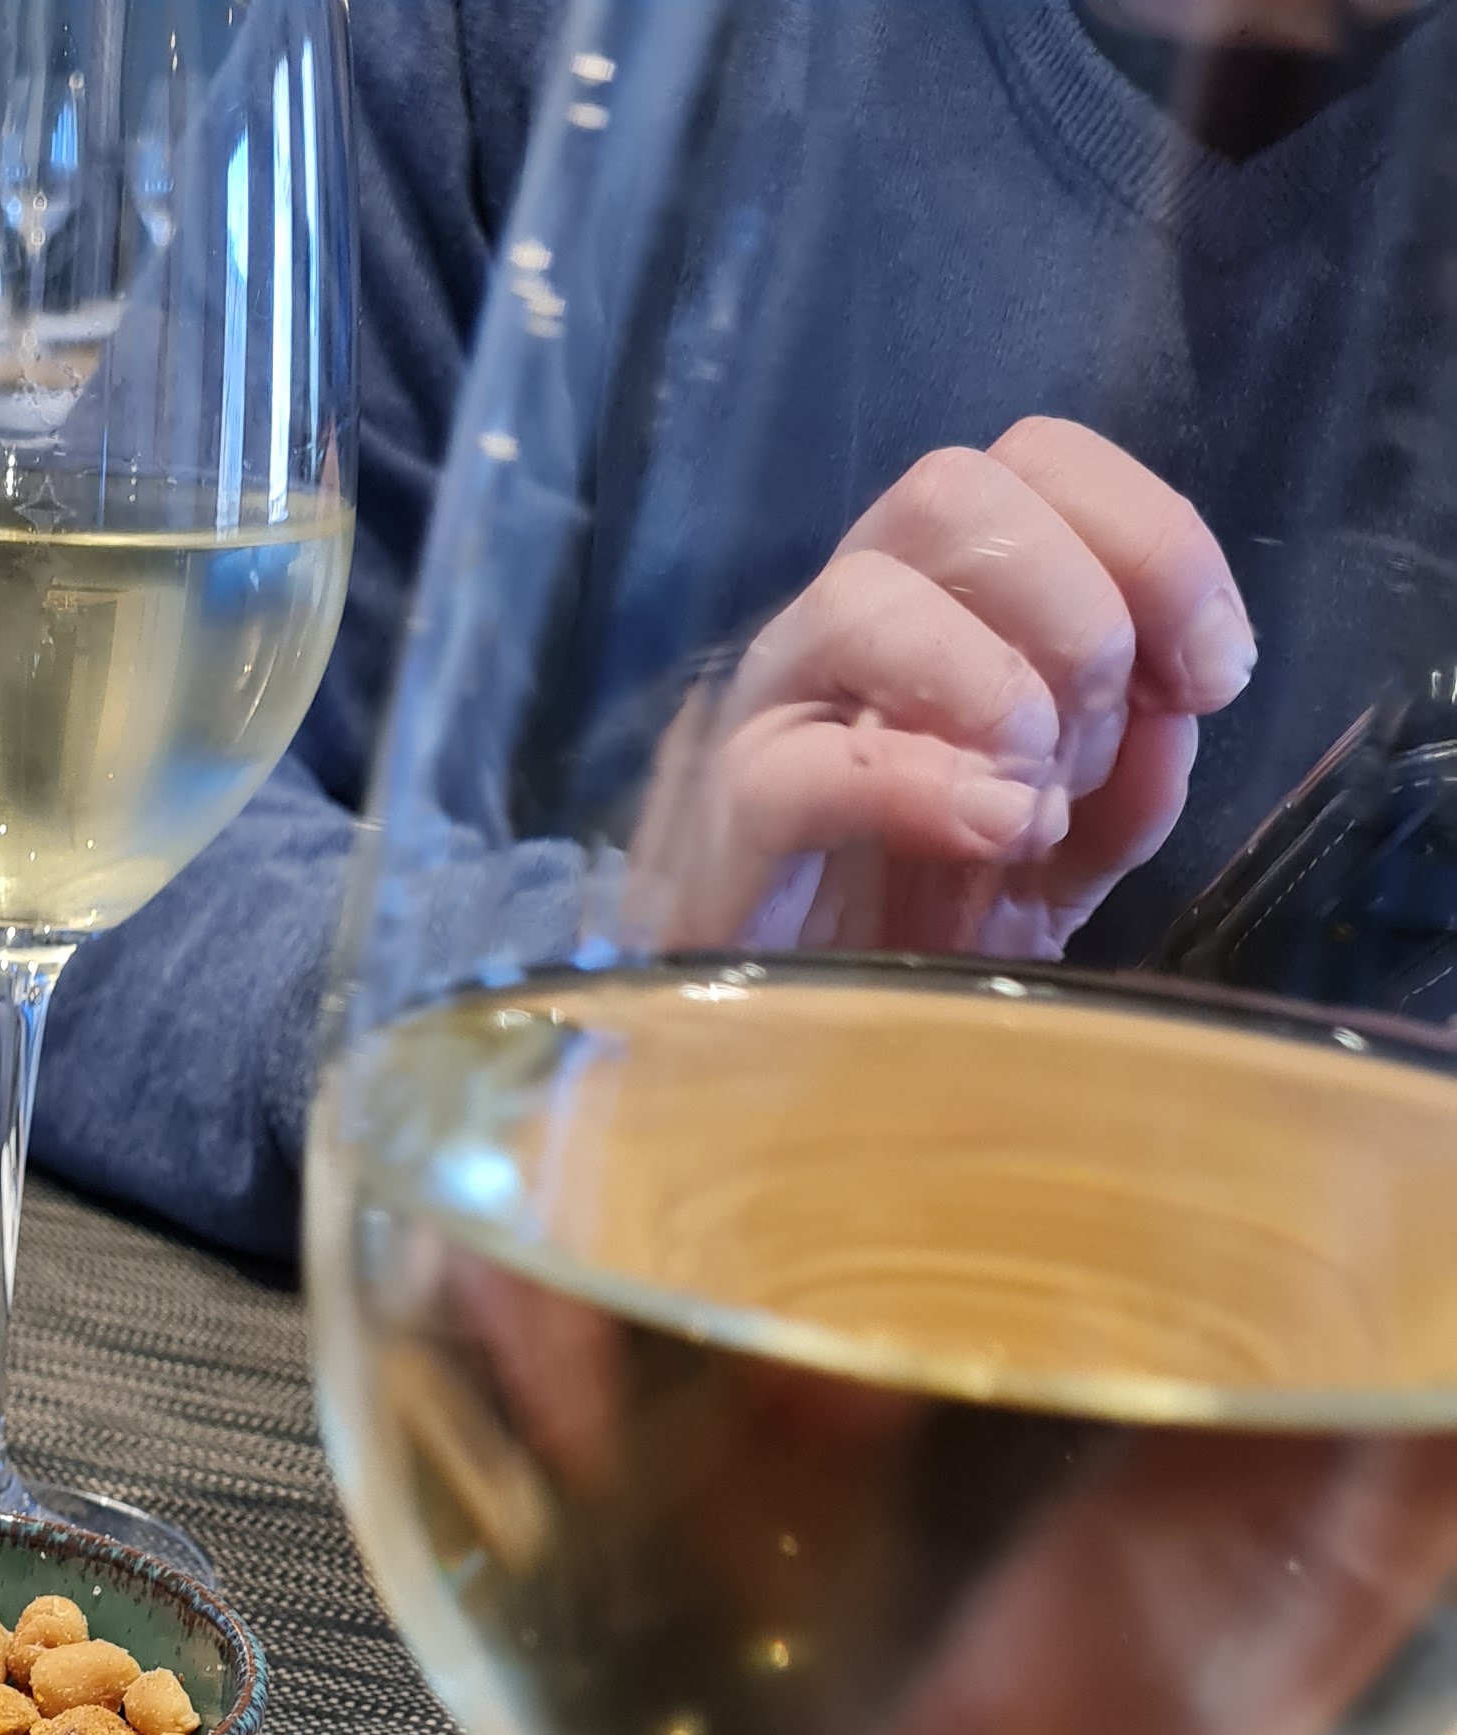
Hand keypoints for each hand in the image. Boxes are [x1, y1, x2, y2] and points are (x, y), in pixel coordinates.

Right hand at [630, 419, 1256, 962]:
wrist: (802, 1062)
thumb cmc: (918, 933)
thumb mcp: (1068, 861)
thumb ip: (1132, 785)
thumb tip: (1175, 717)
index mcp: (943, 599)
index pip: (1039, 462)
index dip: (1153, 537)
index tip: (1214, 673)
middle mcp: (853, 622)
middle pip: (953, 490)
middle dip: (1077, 601)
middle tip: (1102, 738)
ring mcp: (778, 713)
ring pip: (863, 596)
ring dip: (992, 685)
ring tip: (1035, 802)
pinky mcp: (730, 820)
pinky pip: (804, 765)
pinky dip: (922, 787)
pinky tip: (991, 834)